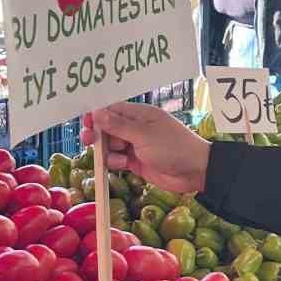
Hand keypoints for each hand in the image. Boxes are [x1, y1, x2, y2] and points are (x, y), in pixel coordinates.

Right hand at [81, 103, 210, 193]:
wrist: (195, 171)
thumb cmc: (173, 147)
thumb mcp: (143, 135)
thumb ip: (118, 126)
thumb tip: (96, 112)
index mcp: (139, 115)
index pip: (112, 109)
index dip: (97, 115)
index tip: (85, 122)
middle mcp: (136, 128)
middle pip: (107, 127)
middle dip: (97, 134)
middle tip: (87, 140)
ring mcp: (136, 145)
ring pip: (110, 145)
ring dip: (106, 150)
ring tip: (113, 155)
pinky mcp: (136, 161)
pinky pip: (117, 159)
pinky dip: (115, 162)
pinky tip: (122, 164)